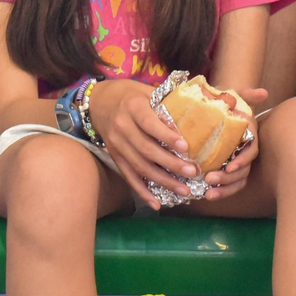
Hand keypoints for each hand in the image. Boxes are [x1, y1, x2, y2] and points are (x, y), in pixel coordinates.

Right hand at [90, 79, 198, 209]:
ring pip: (139, 166)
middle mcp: (122, 127)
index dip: (167, 136)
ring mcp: (116, 144)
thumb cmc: (131, 95)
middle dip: (170, 164)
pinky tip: (156, 203)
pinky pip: (128, 176)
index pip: (149, 124)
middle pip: (146, 149)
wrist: (99, 101)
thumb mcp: (146, 91)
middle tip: (192, 172)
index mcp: (133, 107)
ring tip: (183, 190)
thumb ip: (167, 102)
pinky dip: (142, 192)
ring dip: (162, 181)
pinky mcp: (114, 156)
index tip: (186, 147)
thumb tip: (197, 112)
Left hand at [203, 87, 265, 200]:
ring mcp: (237, 162)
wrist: (212, 108)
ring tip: (208, 193)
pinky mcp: (227, 171)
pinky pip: (230, 186)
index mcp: (249, 136)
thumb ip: (245, 95)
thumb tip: (263, 93)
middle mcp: (245, 151)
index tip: (230, 166)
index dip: (242, 160)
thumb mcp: (232, 96)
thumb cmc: (223, 103)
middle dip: (228, 178)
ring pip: (237, 181)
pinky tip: (207, 196)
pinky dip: (221, 193)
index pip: (251, 151)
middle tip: (210, 179)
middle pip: (243, 170)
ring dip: (224, 188)